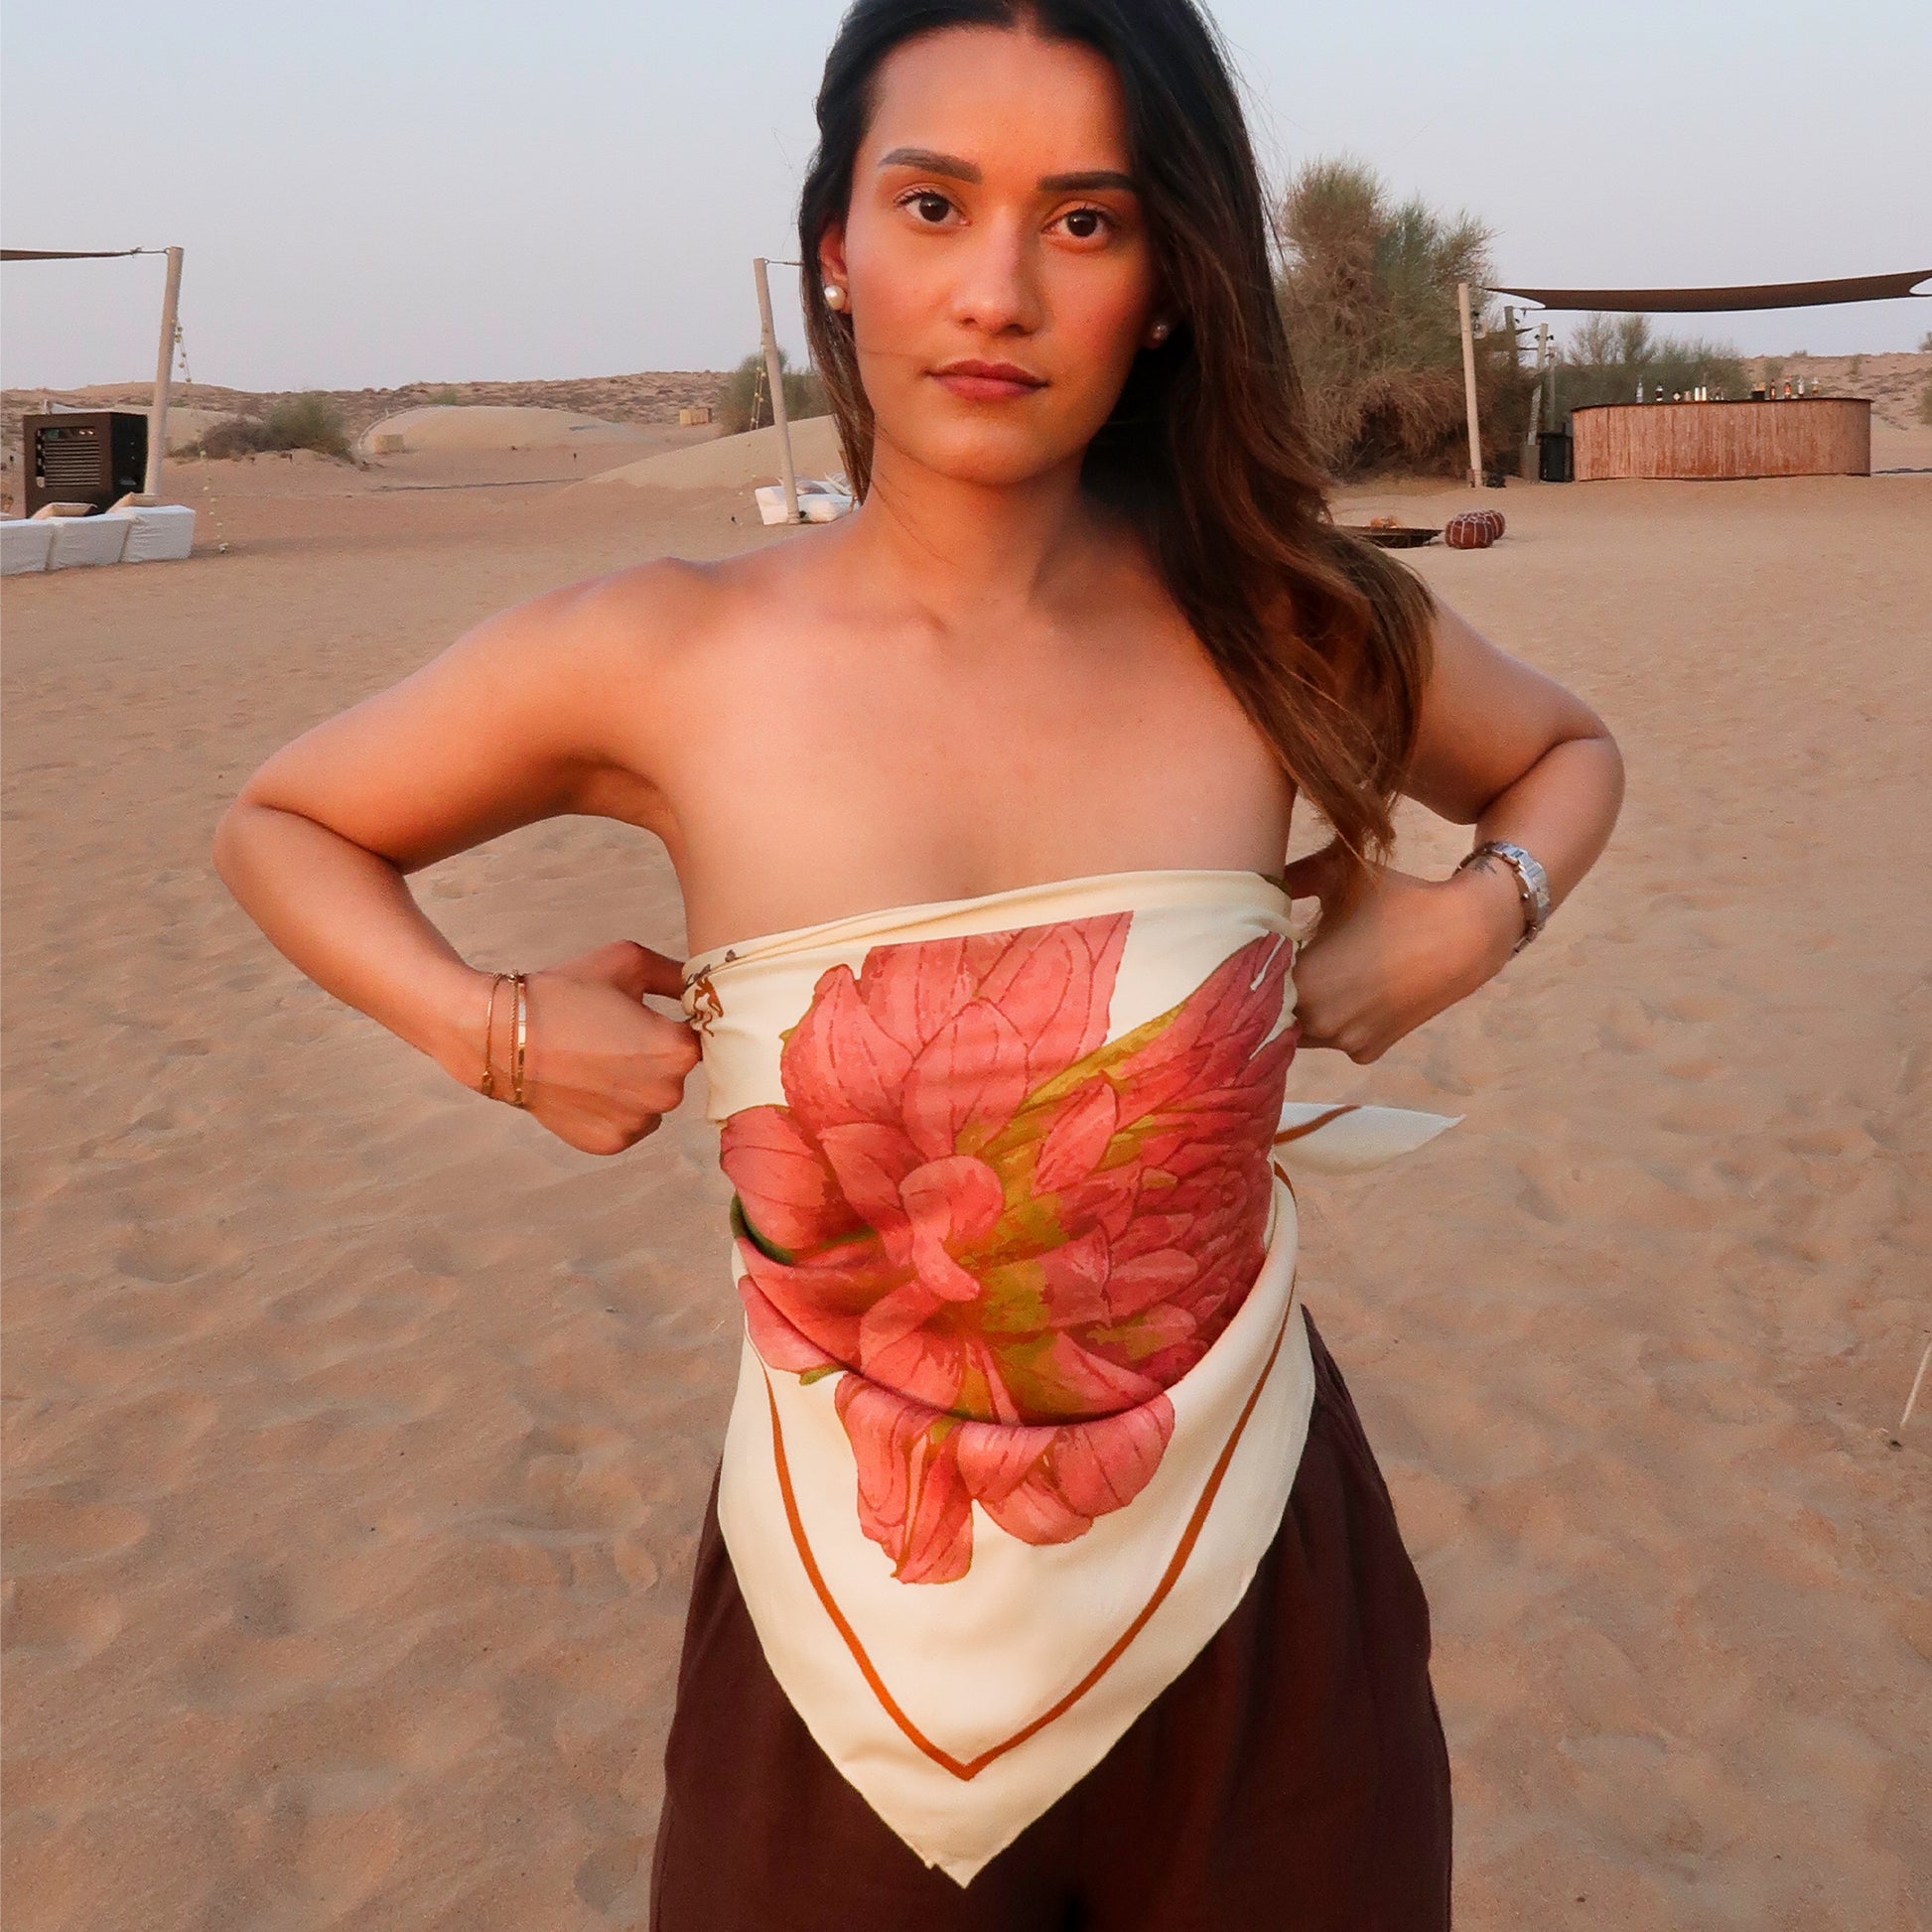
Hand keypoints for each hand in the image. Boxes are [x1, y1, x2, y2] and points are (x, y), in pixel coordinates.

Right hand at [477, 941, 699, 1154]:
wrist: (503, 1037)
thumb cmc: (565, 994)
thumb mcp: (627, 963)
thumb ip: (677, 974)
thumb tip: (704, 984)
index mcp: (677, 1050)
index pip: (700, 1036)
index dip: (676, 1023)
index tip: (647, 1017)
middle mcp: (666, 1094)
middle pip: (676, 1071)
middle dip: (653, 1054)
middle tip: (612, 1035)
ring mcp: (638, 1124)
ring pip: (653, 1100)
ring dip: (636, 1084)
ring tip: (595, 1060)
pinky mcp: (611, 1143)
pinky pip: (629, 1123)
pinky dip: (614, 1108)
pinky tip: (586, 1084)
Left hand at [1280, 843, 1522, 1062]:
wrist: (1465, 933)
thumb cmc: (1396, 899)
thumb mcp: (1337, 874)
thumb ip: (1290, 875)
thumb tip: (1259, 876)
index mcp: (1299, 983)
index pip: (1256, 980)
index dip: (1259, 961)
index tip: (1266, 942)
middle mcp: (1315, 1023)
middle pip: (1275, 1009)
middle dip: (1277, 987)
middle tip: (1290, 958)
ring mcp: (1343, 1043)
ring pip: (1302, 1028)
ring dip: (1303, 1007)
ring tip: (1325, 972)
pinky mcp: (1368, 1052)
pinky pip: (1335, 1038)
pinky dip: (1336, 1020)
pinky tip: (1352, 992)